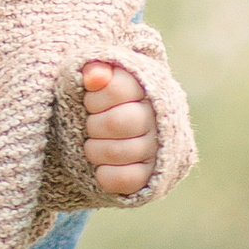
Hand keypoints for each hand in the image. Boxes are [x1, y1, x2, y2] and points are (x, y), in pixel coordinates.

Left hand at [80, 60, 156, 197]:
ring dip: (95, 150)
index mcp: (145, 86)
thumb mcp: (94, 78)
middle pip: (118, 122)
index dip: (94, 98)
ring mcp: (158, 148)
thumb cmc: (100, 100)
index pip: (116, 89)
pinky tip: (102, 166)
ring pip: (120, 152)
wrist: (114, 132)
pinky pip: (127, 179)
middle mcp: (157, 116)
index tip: (90, 101)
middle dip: (94, 125)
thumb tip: (93, 76)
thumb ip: (93, 69)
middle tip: (91, 125)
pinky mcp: (152, 176)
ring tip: (94, 144)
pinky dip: (107, 175)